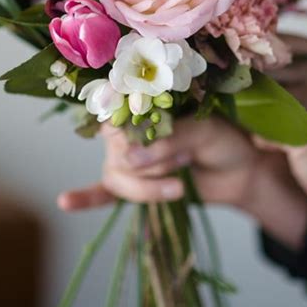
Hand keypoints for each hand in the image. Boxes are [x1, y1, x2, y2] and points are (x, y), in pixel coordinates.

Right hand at [60, 115, 270, 208]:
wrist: (241, 172)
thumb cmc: (224, 140)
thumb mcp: (203, 130)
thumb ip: (167, 140)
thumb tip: (129, 159)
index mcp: (145, 104)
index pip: (117, 113)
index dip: (134, 131)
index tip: (165, 136)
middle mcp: (130, 129)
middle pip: (116, 149)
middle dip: (153, 162)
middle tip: (187, 157)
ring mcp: (129, 159)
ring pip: (117, 176)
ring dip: (149, 186)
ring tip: (179, 184)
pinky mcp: (134, 186)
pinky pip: (102, 192)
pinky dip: (84, 198)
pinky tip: (65, 201)